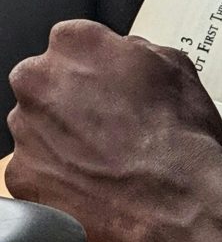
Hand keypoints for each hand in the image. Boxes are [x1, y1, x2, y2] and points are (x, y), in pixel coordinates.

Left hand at [6, 20, 221, 241]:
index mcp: (76, 44)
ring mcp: (25, 130)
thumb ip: (141, 51)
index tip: (116, 84)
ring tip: (109, 159)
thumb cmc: (181, 134)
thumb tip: (129, 55)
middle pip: (47, 83)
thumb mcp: (179, 68)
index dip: (100, 66)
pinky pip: (38, 170)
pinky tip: (96, 183)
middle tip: (113, 123)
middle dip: (74, 99)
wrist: (176, 198)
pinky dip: (61, 177)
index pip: (75, 43)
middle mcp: (38, 81)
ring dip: (66, 138)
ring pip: (40, 128)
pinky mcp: (21, 176)